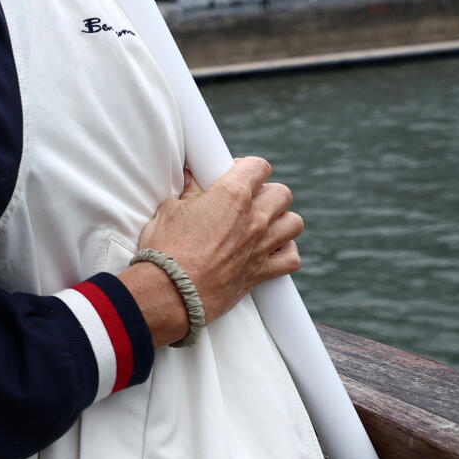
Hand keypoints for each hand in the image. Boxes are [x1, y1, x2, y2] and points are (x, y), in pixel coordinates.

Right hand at [124, 156, 303, 344]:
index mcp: (231, 195)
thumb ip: (189, 194)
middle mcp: (253, 218)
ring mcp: (260, 246)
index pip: (259, 166)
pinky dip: (286, 254)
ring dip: (281, 221)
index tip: (236, 175)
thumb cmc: (165, 250)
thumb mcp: (170, 211)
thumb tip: (192, 179)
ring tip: (265, 225)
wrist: (169, 292)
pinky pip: (292, 259)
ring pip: (294, 223)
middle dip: (267, 193)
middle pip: (282, 193)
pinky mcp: (261, 273)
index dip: (248, 168)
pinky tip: (272, 251)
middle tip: (250, 201)